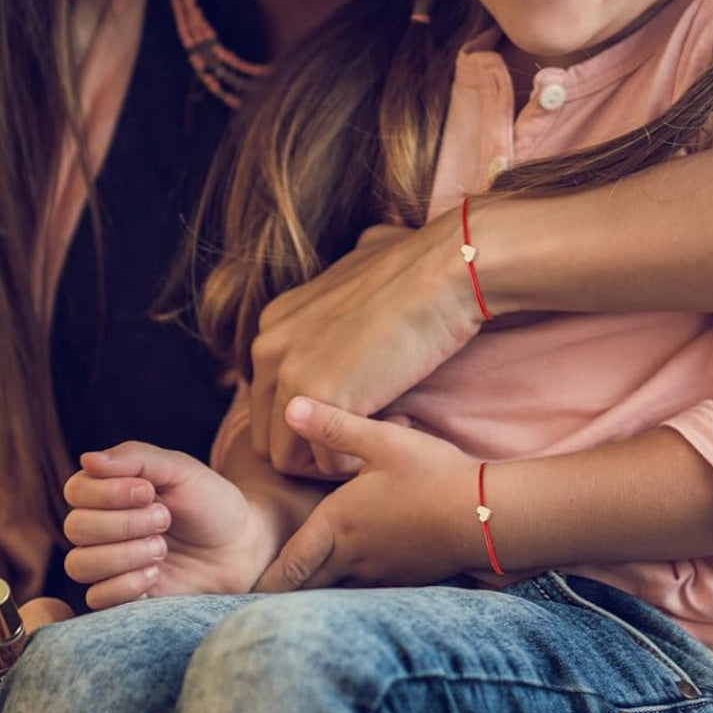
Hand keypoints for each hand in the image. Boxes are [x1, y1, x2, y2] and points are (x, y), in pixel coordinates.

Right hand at [63, 442, 267, 607]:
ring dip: (125, 555)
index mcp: (109, 491)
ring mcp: (108, 564)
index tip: (149, 492)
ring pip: (79, 565)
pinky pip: (96, 598)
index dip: (108, 493)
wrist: (240, 545)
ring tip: (161, 548)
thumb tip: (87, 459)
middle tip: (165, 519)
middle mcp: (101, 527)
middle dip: (124, 523)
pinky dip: (126, 585)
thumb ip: (136, 459)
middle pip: (76, 528)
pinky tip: (156, 574)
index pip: (76, 491)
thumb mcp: (180, 470)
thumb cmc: (209, 502)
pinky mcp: (120, 596)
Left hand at [250, 218, 479, 476]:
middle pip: (269, 436)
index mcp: (274, 324)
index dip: (310, 416)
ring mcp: (289, 375)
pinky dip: (357, 461)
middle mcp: (268, 349)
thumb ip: (348, 279)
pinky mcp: (318, 399)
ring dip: (332, 460)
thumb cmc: (419, 265)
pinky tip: (393, 422)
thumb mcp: (360, 261)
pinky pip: (324, 463)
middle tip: (365, 428)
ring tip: (378, 428)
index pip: (269, 400)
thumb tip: (369, 248)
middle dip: (313, 447)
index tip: (357, 406)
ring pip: (288, 459)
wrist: (445, 272)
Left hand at [256, 398, 478, 592]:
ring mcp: (382, 573)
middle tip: (258, 598)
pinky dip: (351, 590)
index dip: (265, 581)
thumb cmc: (431, 473)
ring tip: (300, 595)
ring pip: (337, 592)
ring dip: (317, 593)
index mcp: (338, 526)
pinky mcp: (408, 578)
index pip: (291, 565)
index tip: (241, 592)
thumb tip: (290, 406)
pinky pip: (368, 591)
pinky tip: (354, 579)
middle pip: (308, 587)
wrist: (487, 513)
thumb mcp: (382, 440)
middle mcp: (354, 558)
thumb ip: (335, 426)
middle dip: (284, 592)